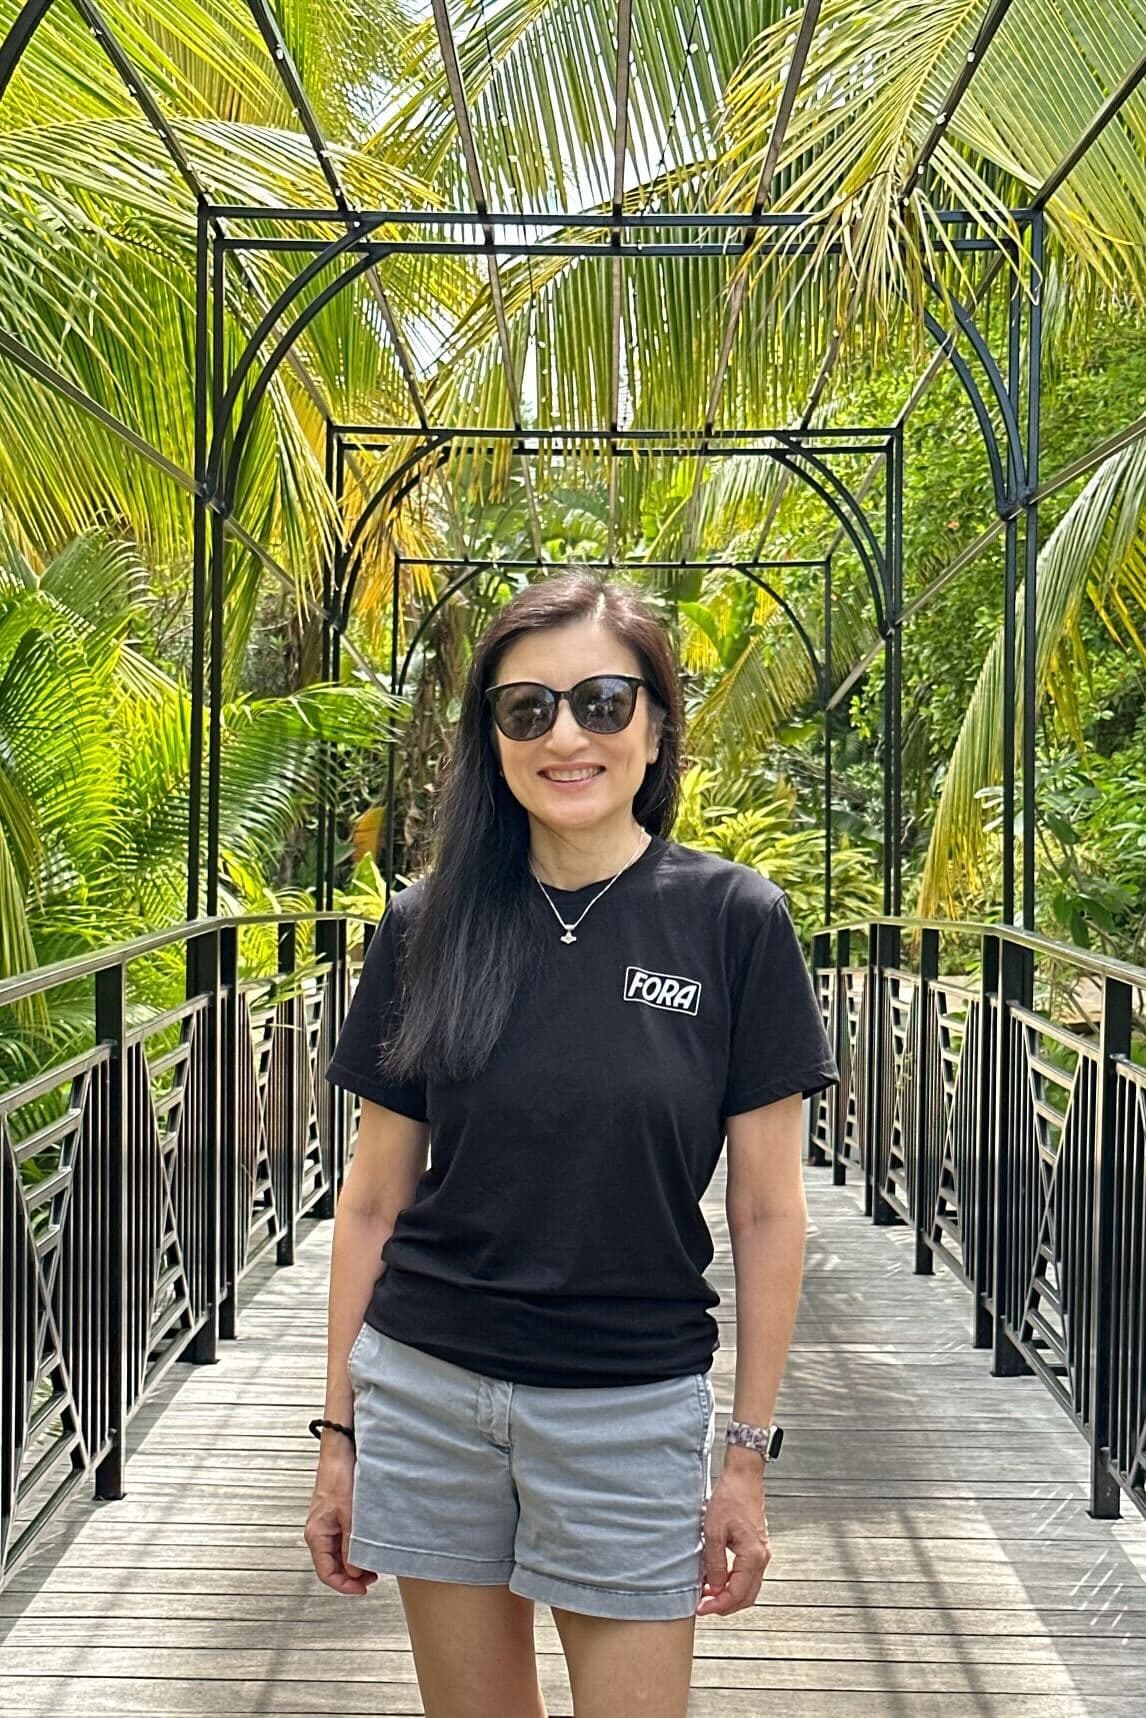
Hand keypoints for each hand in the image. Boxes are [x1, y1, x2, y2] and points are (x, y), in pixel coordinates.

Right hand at [303, 1442, 378, 1595]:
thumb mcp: (349, 1515)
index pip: (327, 1573)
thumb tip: (354, 1572)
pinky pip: (343, 1541)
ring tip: (372, 1563)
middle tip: (373, 1577)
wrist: (340, 1452)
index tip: (362, 1589)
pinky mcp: (335, 1517)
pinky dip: (354, 1549)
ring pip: (339, 1555)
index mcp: (316, 1535)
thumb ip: (351, 1546)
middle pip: (333, 1566)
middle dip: (352, 1576)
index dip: (344, 1586)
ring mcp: (327, 1525)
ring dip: (354, 1563)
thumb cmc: (339, 1478)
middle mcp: (319, 1533)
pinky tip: (367, 1547)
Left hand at [696, 1464, 770, 1615]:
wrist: (743, 1477)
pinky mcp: (757, 1546)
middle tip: (704, 1606)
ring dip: (729, 1594)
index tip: (701, 1608)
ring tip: (707, 1593)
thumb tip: (713, 1587)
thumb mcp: (714, 1532)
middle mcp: (761, 1557)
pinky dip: (733, 1582)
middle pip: (746, 1596)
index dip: (718, 1605)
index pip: (737, 1594)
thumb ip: (714, 1563)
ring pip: (748, 1587)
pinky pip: (747, 1574)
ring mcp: (761, 1552)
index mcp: (753, 1556)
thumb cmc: (730, 1498)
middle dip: (725, 1605)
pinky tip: (717, 1577)